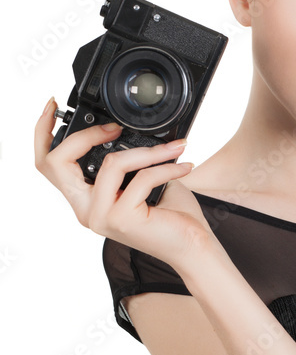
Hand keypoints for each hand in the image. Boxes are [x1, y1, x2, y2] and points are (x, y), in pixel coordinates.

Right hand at [34, 96, 213, 268]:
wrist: (193, 248)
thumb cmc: (171, 215)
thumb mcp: (141, 179)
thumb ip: (126, 158)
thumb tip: (125, 128)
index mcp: (85, 200)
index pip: (49, 166)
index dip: (43, 133)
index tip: (53, 106)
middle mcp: (85, 210)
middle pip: (58, 163)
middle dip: (86, 135)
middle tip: (116, 127)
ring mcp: (100, 216)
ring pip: (112, 163)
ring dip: (148, 151)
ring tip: (174, 148)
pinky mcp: (120, 218)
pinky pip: (142, 177)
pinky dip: (166, 167)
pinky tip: (184, 167)